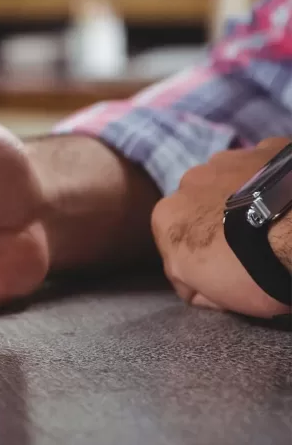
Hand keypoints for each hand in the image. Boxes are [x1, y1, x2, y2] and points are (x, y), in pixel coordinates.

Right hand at [151, 137, 291, 317]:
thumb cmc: (252, 269)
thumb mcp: (213, 296)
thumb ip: (192, 284)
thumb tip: (195, 285)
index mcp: (166, 215)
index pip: (173, 244)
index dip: (198, 260)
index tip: (224, 273)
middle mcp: (189, 180)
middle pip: (199, 206)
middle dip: (217, 221)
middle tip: (249, 245)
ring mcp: (229, 159)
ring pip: (230, 182)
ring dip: (242, 197)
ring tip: (273, 220)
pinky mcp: (270, 148)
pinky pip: (266, 168)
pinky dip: (273, 182)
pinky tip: (289, 201)